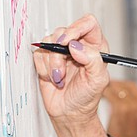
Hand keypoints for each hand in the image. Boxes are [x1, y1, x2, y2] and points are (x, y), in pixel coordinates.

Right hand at [33, 14, 109, 133]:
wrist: (69, 114)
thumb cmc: (86, 98)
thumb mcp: (97, 81)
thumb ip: (92, 59)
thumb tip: (75, 45)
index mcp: (95, 47)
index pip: (88, 23)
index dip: (76, 28)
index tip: (67, 43)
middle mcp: (78, 46)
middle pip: (62, 32)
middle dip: (59, 55)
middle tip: (62, 72)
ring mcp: (61, 52)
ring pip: (48, 42)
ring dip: (52, 65)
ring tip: (60, 79)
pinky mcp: (46, 59)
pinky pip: (38, 54)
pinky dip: (43, 69)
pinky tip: (53, 79)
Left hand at [103, 81, 136, 136]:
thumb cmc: (125, 130)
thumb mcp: (132, 114)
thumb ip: (128, 101)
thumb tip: (115, 88)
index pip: (132, 86)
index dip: (120, 83)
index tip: (112, 83)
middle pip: (125, 86)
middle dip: (113, 84)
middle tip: (104, 85)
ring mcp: (131, 106)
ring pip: (117, 89)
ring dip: (108, 88)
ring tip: (101, 91)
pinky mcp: (121, 109)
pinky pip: (111, 96)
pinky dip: (105, 94)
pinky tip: (101, 96)